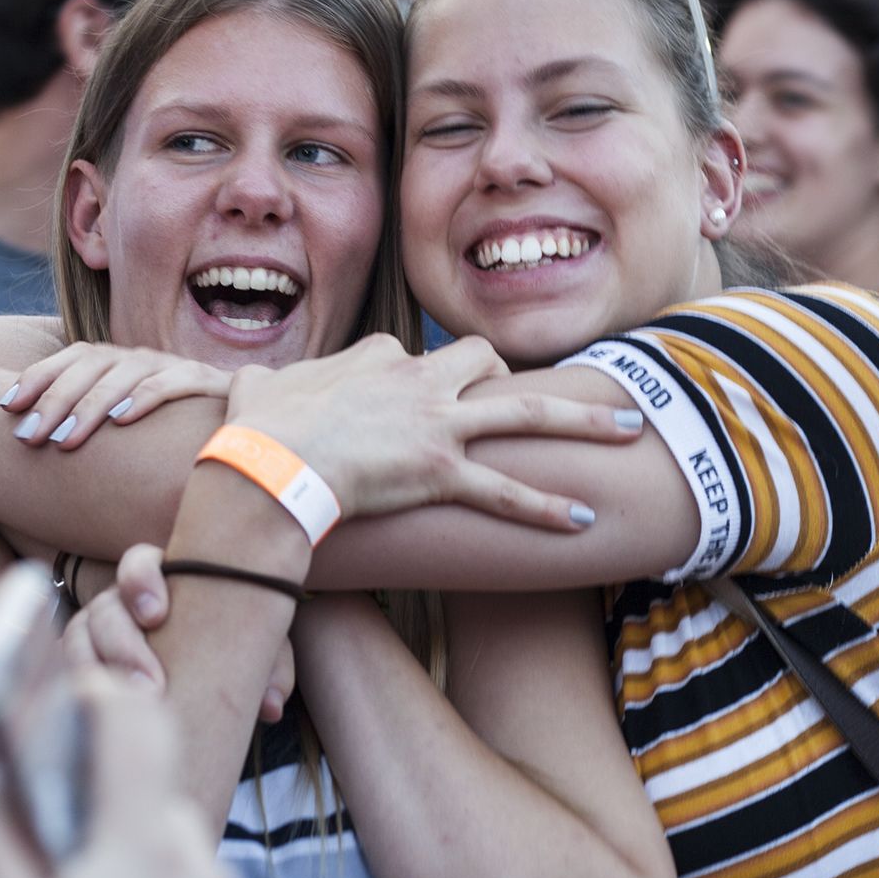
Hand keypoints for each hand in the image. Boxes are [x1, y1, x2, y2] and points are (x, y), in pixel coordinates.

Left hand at [0, 343, 231, 448]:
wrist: (254, 422)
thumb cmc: (179, 434)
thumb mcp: (131, 429)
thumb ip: (95, 429)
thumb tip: (41, 444)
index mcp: (122, 364)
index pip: (73, 356)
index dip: (38, 376)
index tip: (7, 407)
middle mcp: (144, 358)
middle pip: (91, 365)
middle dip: (54, 400)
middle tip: (28, 437)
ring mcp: (175, 366)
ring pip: (125, 374)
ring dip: (91, 405)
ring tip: (65, 439)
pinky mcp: (208, 382)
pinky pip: (173, 383)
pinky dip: (146, 398)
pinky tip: (123, 422)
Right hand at [65, 545, 293, 722]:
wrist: (204, 669)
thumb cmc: (226, 640)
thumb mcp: (253, 644)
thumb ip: (269, 665)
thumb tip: (271, 706)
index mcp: (160, 579)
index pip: (138, 563)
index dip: (140, 581)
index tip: (156, 614)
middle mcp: (120, 602)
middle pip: (104, 611)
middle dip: (123, 646)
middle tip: (152, 685)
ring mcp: (95, 633)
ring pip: (78, 642)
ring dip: (99, 673)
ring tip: (132, 706)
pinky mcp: (83, 665)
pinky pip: (69, 674)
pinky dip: (81, 692)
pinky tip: (100, 713)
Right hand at [224, 335, 643, 529]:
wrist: (267, 465)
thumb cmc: (257, 431)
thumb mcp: (258, 388)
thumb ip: (263, 383)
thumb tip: (247, 387)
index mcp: (381, 358)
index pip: (417, 358)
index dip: (422, 381)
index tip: (415, 407)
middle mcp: (421, 382)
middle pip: (486, 360)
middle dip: (521, 376)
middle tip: (559, 388)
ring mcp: (439, 426)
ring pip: (530, 414)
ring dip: (586, 421)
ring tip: (631, 428)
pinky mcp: (442, 473)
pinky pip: (507, 491)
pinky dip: (549, 506)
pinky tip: (585, 519)